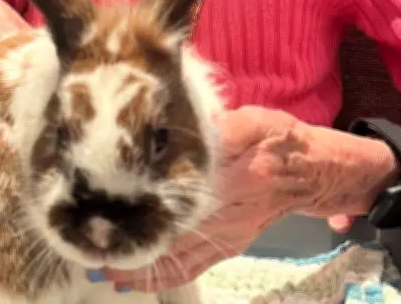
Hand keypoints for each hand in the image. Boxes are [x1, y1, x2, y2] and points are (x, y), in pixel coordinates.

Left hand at [102, 107, 320, 291]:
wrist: (310, 173)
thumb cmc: (278, 141)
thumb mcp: (254, 121)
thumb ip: (222, 124)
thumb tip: (193, 122)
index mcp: (230, 177)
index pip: (180, 193)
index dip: (144, 202)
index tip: (109, 203)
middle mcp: (224, 213)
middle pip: (170, 234)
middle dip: (130, 241)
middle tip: (90, 243)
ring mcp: (224, 235)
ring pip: (176, 258)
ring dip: (138, 265)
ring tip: (101, 265)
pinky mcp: (226, 246)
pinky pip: (190, 268)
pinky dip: (160, 276)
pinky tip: (132, 279)